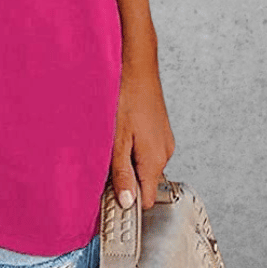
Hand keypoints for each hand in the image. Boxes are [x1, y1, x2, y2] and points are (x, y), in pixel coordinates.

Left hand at [109, 54, 174, 211]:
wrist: (136, 64)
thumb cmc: (125, 96)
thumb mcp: (117, 139)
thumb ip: (122, 172)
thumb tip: (127, 203)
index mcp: (155, 159)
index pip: (148, 200)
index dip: (128, 203)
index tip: (109, 200)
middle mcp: (164, 152)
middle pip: (145, 182)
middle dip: (124, 180)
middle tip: (102, 167)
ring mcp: (164, 140)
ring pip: (144, 165)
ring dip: (127, 162)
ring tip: (109, 144)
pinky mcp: (159, 129)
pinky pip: (146, 149)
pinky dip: (132, 148)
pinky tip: (119, 132)